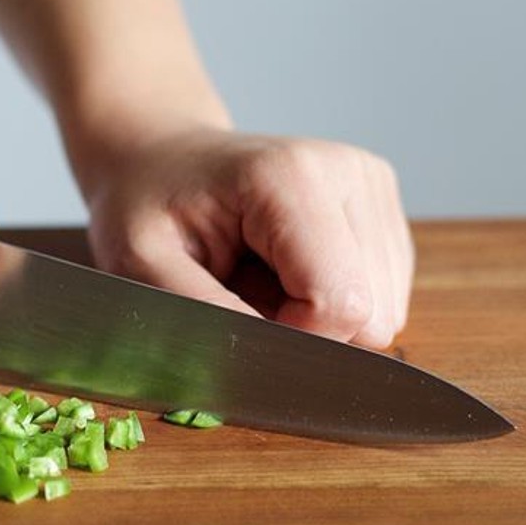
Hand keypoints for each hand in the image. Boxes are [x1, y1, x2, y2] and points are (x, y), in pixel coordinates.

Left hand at [81, 128, 412, 348]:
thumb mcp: (140, 264)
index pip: (340, 303)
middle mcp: (347, 171)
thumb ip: (202, 314)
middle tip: (244, 293)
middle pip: (372, 313)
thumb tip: (265, 365)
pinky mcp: (382, 206)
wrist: (162, 160)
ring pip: (385, 312)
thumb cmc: (146, 207)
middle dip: (308, 328)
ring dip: (319, 315)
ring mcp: (371, 185)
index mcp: (289, 177)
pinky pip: (384, 296)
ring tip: (261, 277)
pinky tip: (286, 270)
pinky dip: (331, 301)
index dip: (295, 338)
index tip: (241, 320)